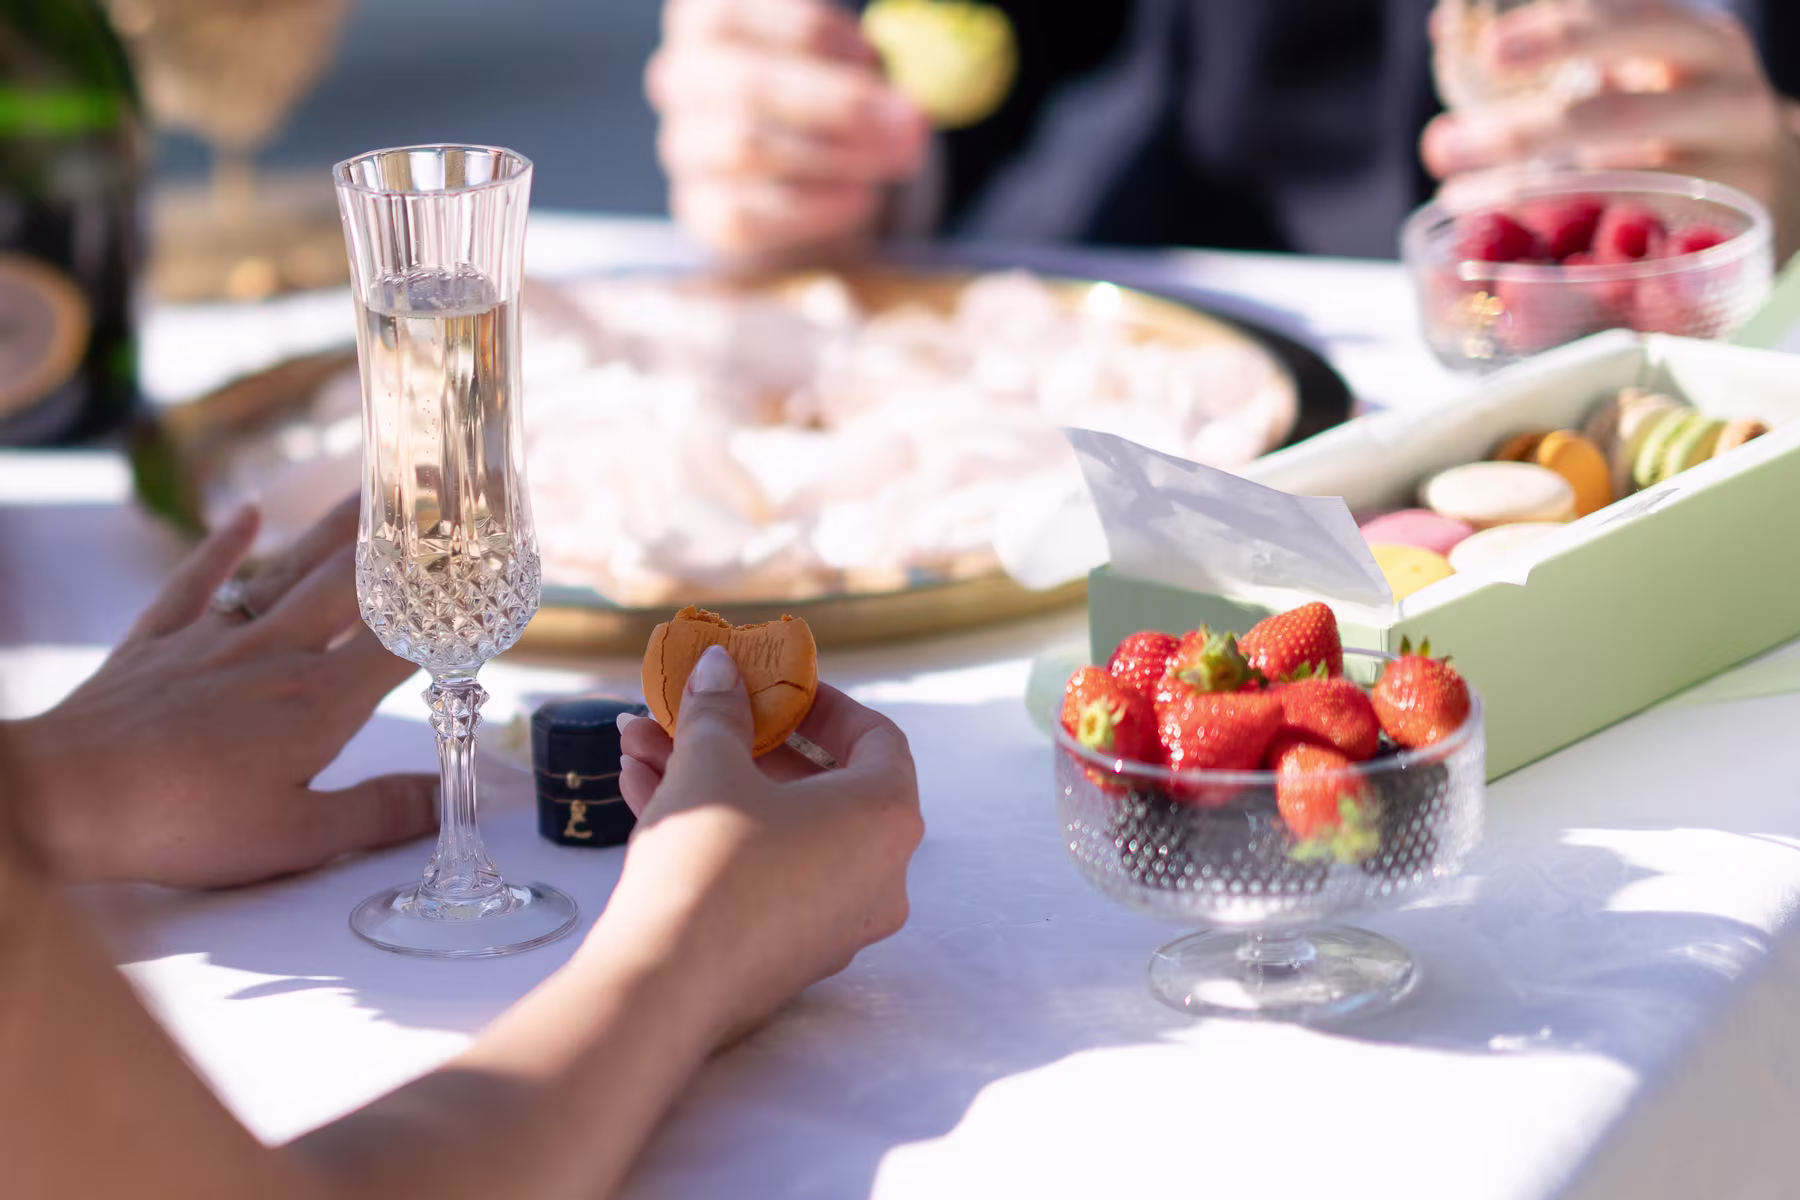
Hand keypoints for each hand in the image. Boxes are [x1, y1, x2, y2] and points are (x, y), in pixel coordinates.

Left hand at [7, 498, 435, 887]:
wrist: (64, 797)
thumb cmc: (182, 823)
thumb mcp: (296, 838)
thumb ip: (378, 812)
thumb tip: (449, 797)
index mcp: (318, 701)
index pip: (400, 640)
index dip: (447, 607)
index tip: (485, 573)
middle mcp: (274, 653)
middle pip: (351, 584)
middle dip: (402, 542)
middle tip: (440, 498)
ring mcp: (213, 640)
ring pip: (287, 570)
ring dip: (333, 528)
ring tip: (373, 487)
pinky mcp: (156, 644)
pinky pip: (197, 581)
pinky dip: (223, 544)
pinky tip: (246, 513)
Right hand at [604, 647, 921, 1042]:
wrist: (667, 988)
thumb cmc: (707, 863)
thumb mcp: (710, 767)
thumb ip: (720, 709)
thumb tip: (719, 667)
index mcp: (885, 817)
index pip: (876, 738)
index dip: (823, 703)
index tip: (774, 687)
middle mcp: (879, 873)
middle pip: (817, 784)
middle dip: (741, 741)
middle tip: (694, 714)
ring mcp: (839, 920)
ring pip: (778, 829)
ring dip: (712, 781)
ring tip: (641, 745)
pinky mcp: (792, 952)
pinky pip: (764, 872)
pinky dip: (717, 833)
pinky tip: (643, 793)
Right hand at [647, 0, 930, 259]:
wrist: (810, 173)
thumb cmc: (828, 93)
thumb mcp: (847, 57)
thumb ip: (870, 64)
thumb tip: (905, 108)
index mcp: (707, 20)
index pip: (731, 13)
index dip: (808, 33)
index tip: (872, 55)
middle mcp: (681, 78)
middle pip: (747, 86)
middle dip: (837, 104)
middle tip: (906, 125)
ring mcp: (684, 146)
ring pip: (746, 147)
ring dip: (834, 156)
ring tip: (891, 161)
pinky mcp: (700, 208)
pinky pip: (747, 214)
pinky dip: (814, 209)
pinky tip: (860, 199)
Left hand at [1423, 0, 1799, 255]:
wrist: (1762, 187)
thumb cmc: (1670, 119)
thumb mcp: (1633, 70)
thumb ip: (1555, 52)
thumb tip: (1445, 26)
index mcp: (1703, 44)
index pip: (1631, 22)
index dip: (1559, 33)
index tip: (1491, 52)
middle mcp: (1728, 101)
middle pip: (1615, 116)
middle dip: (1518, 134)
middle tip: (1443, 146)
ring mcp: (1732, 174)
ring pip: (1618, 190)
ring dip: (1524, 199)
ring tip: (1458, 200)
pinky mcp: (1720, 242)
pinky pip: (1634, 247)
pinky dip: (1567, 247)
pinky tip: (1512, 246)